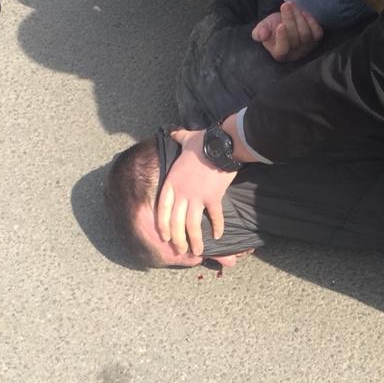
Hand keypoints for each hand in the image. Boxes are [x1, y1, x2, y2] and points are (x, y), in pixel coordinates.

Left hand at [157, 129, 238, 256]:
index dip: (162, 226)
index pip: (162, 209)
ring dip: (194, 240)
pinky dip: (217, 227)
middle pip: (176, 222)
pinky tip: (218, 236)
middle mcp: (182, 193)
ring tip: (197, 251)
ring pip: (192, 225)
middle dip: (178, 239)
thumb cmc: (202, 141)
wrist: (221, 145)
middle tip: (181, 250)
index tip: (164, 237)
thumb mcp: (185, 138)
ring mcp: (197, 197)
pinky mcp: (213, 198)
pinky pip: (214, 217)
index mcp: (172, 182)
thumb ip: (177, 137)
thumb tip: (172, 131)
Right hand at [251, 0, 322, 61]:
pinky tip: (303, 12)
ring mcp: (307, 47)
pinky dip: (311, 21)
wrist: (284, 23)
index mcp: (279, 54)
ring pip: (305, 34)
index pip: (283, 49)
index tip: (280, 25)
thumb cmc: (272, 28)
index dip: (282, 38)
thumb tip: (261, 35)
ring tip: (291, 4)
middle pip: (295, 38)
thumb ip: (259, 32)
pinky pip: (317, 32)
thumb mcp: (263, 28)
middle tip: (285, 5)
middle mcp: (295, 53)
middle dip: (290, 19)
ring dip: (299, 16)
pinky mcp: (316, 40)